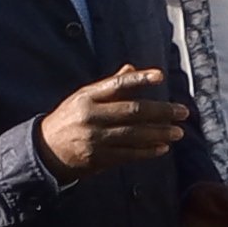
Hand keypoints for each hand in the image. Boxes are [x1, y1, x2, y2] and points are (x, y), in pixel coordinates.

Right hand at [37, 65, 189, 176]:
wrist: (45, 150)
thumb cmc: (70, 118)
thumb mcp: (83, 97)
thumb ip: (109, 86)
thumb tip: (132, 69)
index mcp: (87, 96)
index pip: (118, 84)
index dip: (140, 79)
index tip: (161, 76)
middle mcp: (91, 115)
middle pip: (132, 111)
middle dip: (161, 111)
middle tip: (182, 112)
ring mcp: (94, 138)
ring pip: (134, 134)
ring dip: (159, 133)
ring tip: (178, 132)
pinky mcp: (97, 158)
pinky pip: (128, 154)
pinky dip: (147, 151)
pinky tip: (162, 148)